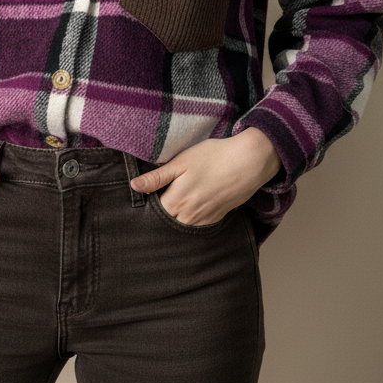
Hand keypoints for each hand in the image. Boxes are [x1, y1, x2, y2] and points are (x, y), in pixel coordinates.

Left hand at [129, 129, 281, 225]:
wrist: (249, 162)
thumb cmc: (214, 157)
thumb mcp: (182, 162)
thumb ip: (157, 177)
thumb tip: (133, 186)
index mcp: (176, 201)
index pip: (152, 212)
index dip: (148, 203)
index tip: (149, 193)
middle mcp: (189, 216)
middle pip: (166, 221)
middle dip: (161, 212)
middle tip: (163, 194)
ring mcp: (204, 220)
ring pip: (181, 225)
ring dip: (176, 216)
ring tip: (179, 197)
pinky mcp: (216, 218)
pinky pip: (197, 224)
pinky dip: (191, 217)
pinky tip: (193, 203)